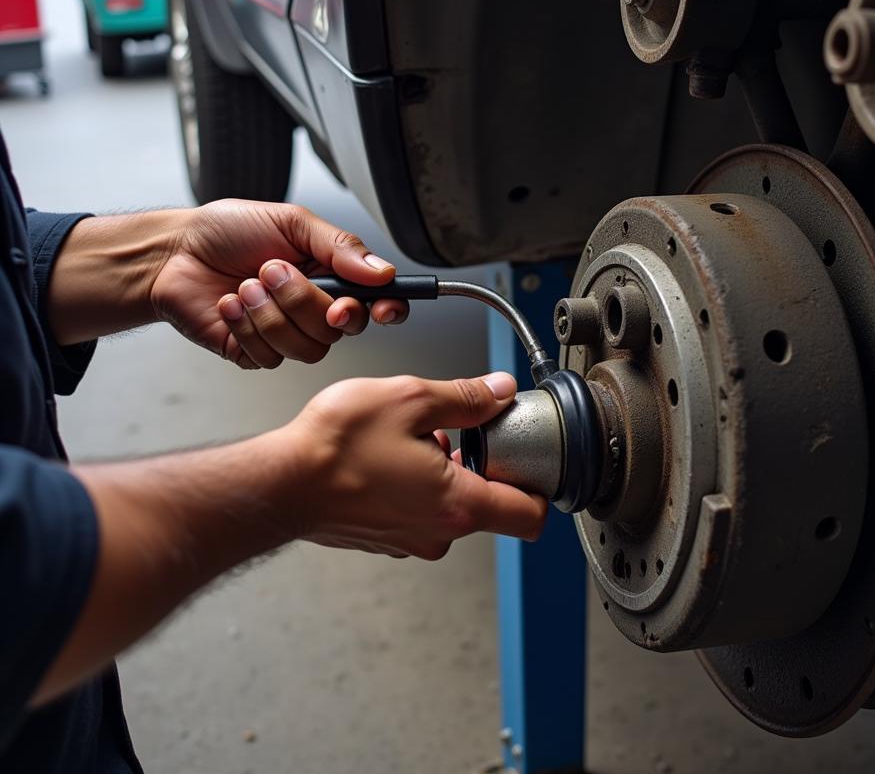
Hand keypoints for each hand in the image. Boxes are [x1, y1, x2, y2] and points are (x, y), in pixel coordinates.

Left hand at [150, 200, 409, 368]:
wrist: (174, 251)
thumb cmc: (230, 231)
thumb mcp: (292, 222)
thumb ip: (340, 247)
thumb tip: (382, 271)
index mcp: (331, 277)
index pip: (377, 303)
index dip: (388, 309)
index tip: (381, 307)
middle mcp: (313, 310)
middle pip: (340, 330)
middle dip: (304, 300)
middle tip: (272, 270)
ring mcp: (285, 335)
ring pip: (307, 348)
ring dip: (270, 312)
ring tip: (245, 284)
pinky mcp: (253, 353)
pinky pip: (269, 357)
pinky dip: (245, 325)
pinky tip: (229, 303)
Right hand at [277, 371, 547, 557]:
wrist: (277, 482)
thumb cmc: (335, 448)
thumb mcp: (411, 399)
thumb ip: (466, 398)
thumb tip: (499, 392)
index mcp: (458, 506)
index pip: (532, 516)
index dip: (540, 484)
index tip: (528, 454)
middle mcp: (438, 534)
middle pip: (490, 504)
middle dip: (480, 463)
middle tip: (454, 429)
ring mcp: (409, 540)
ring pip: (450, 504)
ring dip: (443, 470)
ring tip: (409, 438)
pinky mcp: (384, 537)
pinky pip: (418, 509)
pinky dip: (414, 483)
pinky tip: (386, 455)